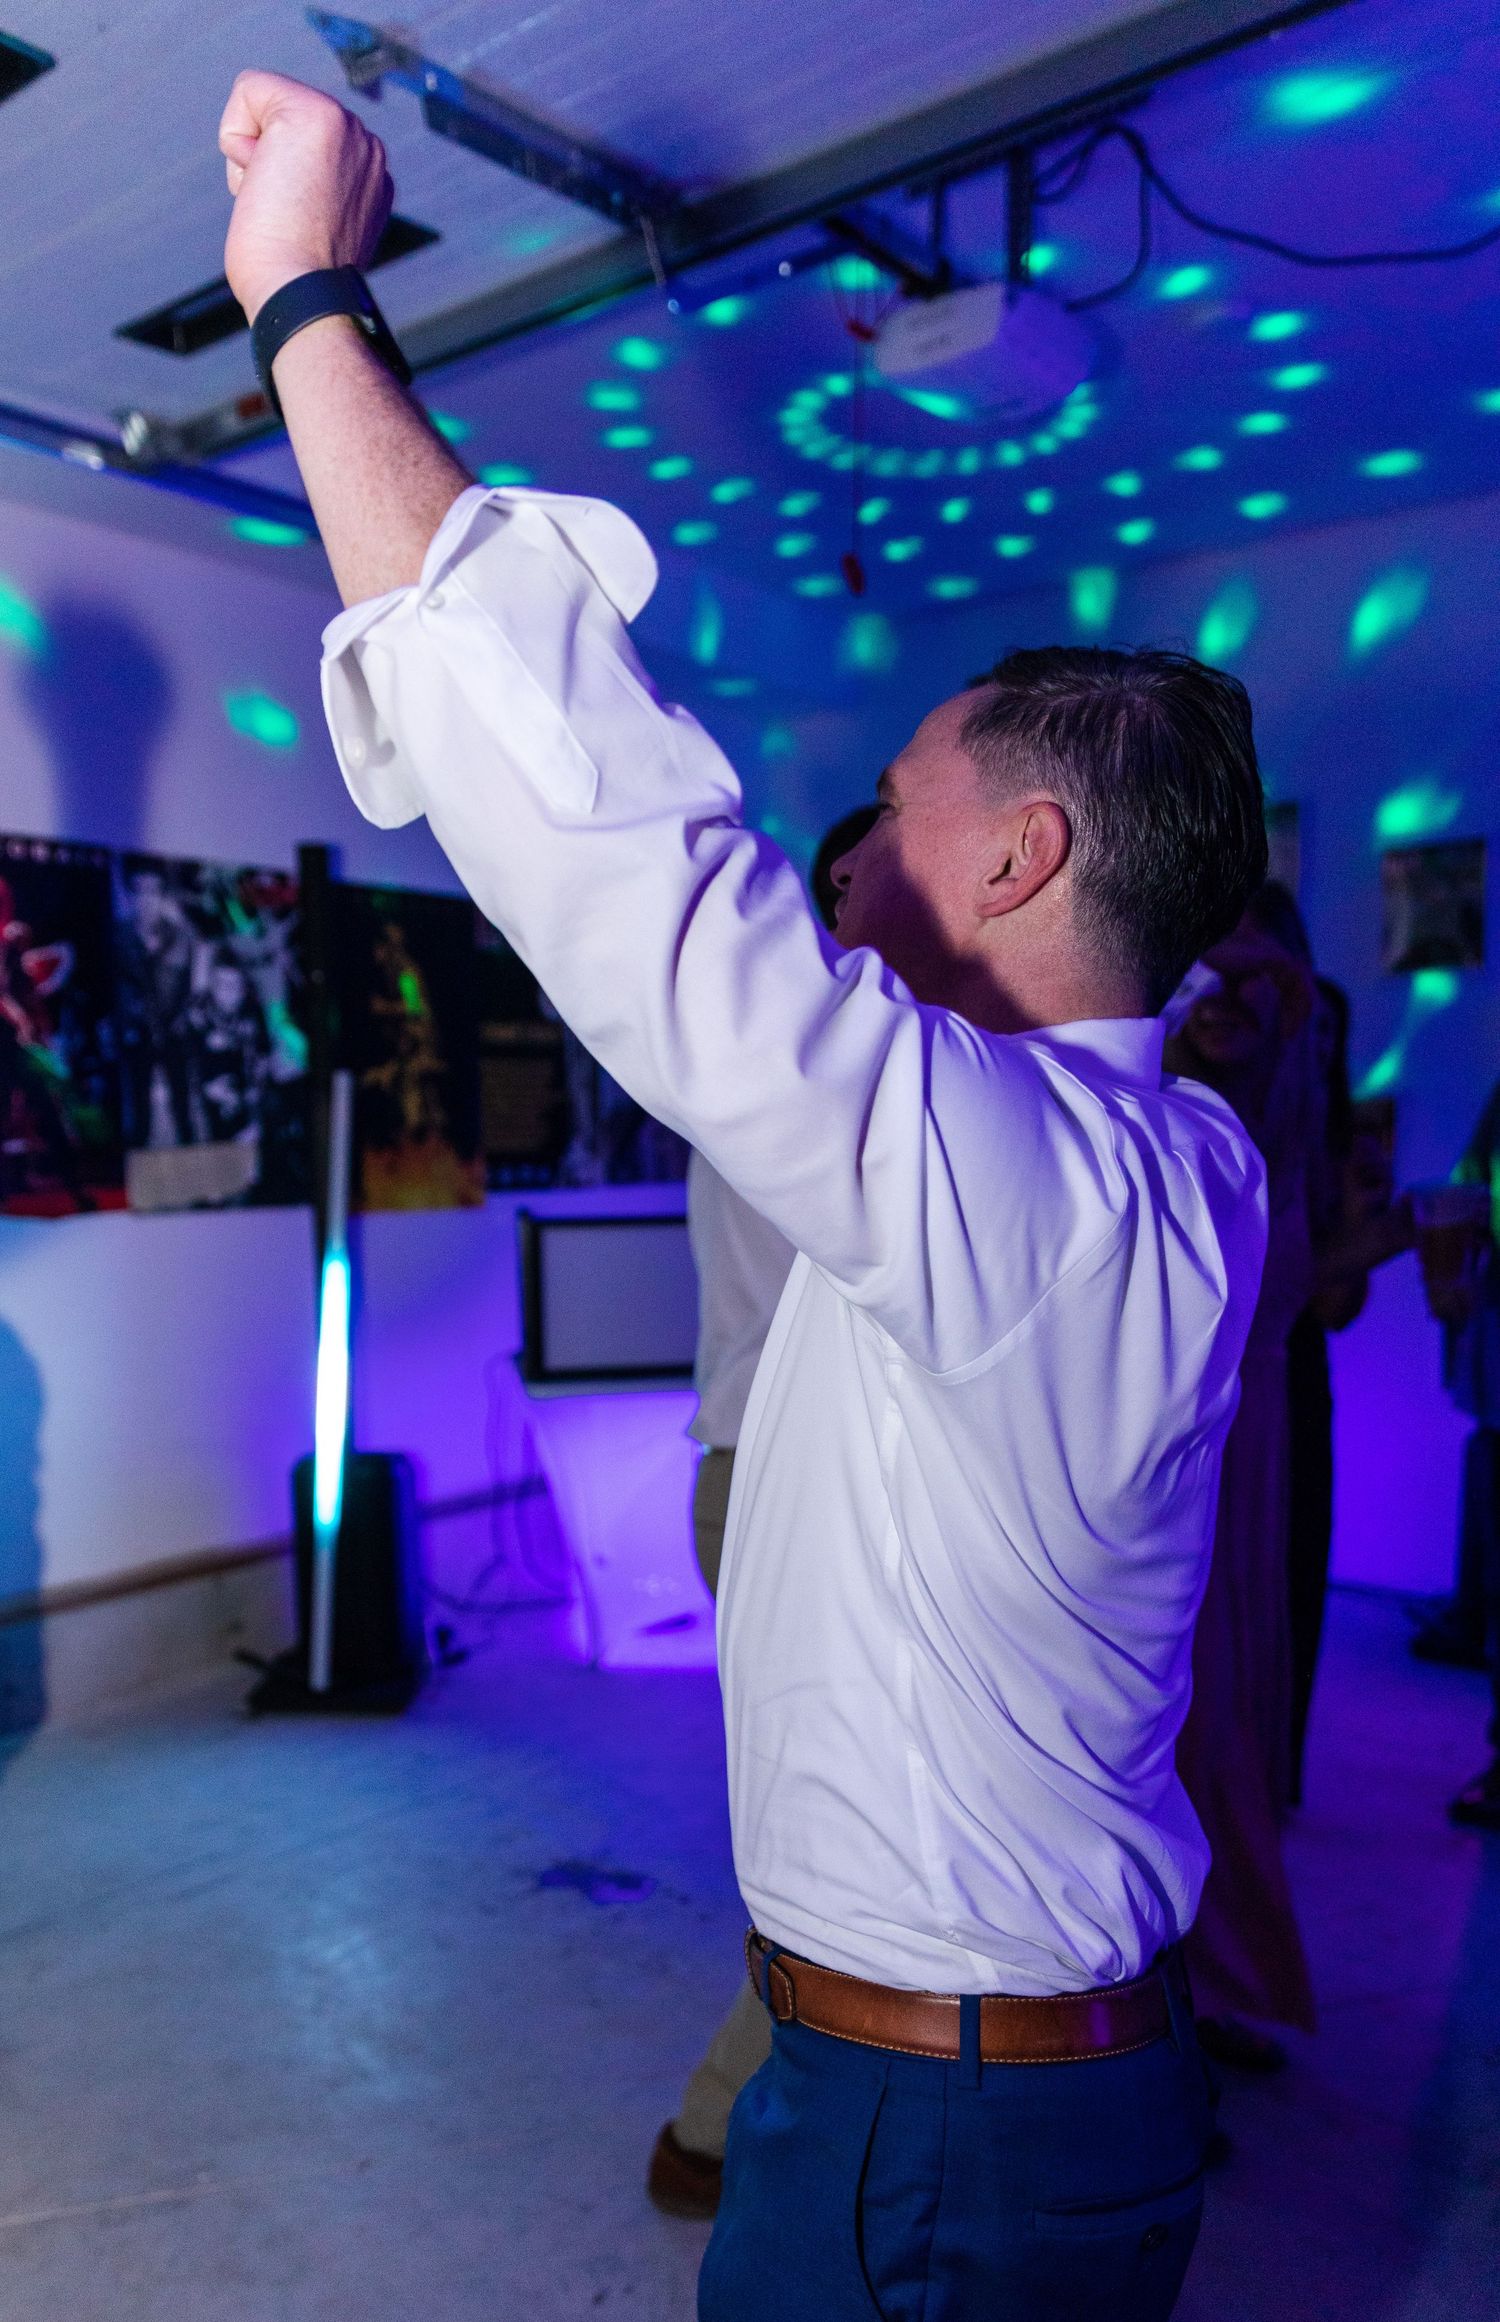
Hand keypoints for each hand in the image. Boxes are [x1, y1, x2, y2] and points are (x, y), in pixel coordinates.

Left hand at [219, 71, 392, 322]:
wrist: (302, 298)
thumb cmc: (295, 282)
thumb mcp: (316, 230)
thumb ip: (314, 195)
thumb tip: (289, 188)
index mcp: (370, 175)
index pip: (301, 140)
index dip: (279, 177)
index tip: (297, 222)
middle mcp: (366, 144)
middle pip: (280, 115)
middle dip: (266, 161)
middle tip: (286, 216)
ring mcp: (348, 127)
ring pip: (265, 103)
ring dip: (253, 155)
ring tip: (280, 204)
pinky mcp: (315, 114)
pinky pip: (249, 88)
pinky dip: (236, 134)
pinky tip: (264, 183)